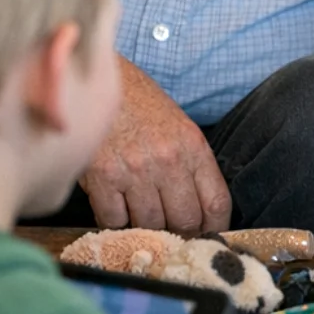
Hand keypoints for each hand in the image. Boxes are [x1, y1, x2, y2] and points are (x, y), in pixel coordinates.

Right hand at [81, 56, 231, 233]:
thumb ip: (190, 164)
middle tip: (170, 230)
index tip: (208, 236)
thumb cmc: (138, 101)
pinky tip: (114, 206)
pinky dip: (114, 221)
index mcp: (193, 146)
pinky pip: (114, 220)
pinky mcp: (102, 177)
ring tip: (139, 214)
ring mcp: (134, 170)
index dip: (216, 228)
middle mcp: (168, 160)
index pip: (217, 203)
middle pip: (185, 221)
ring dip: (145, 227)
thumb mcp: (177, 124)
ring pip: (150, 225)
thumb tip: (197, 210)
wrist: (97, 77)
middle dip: (180, 232)